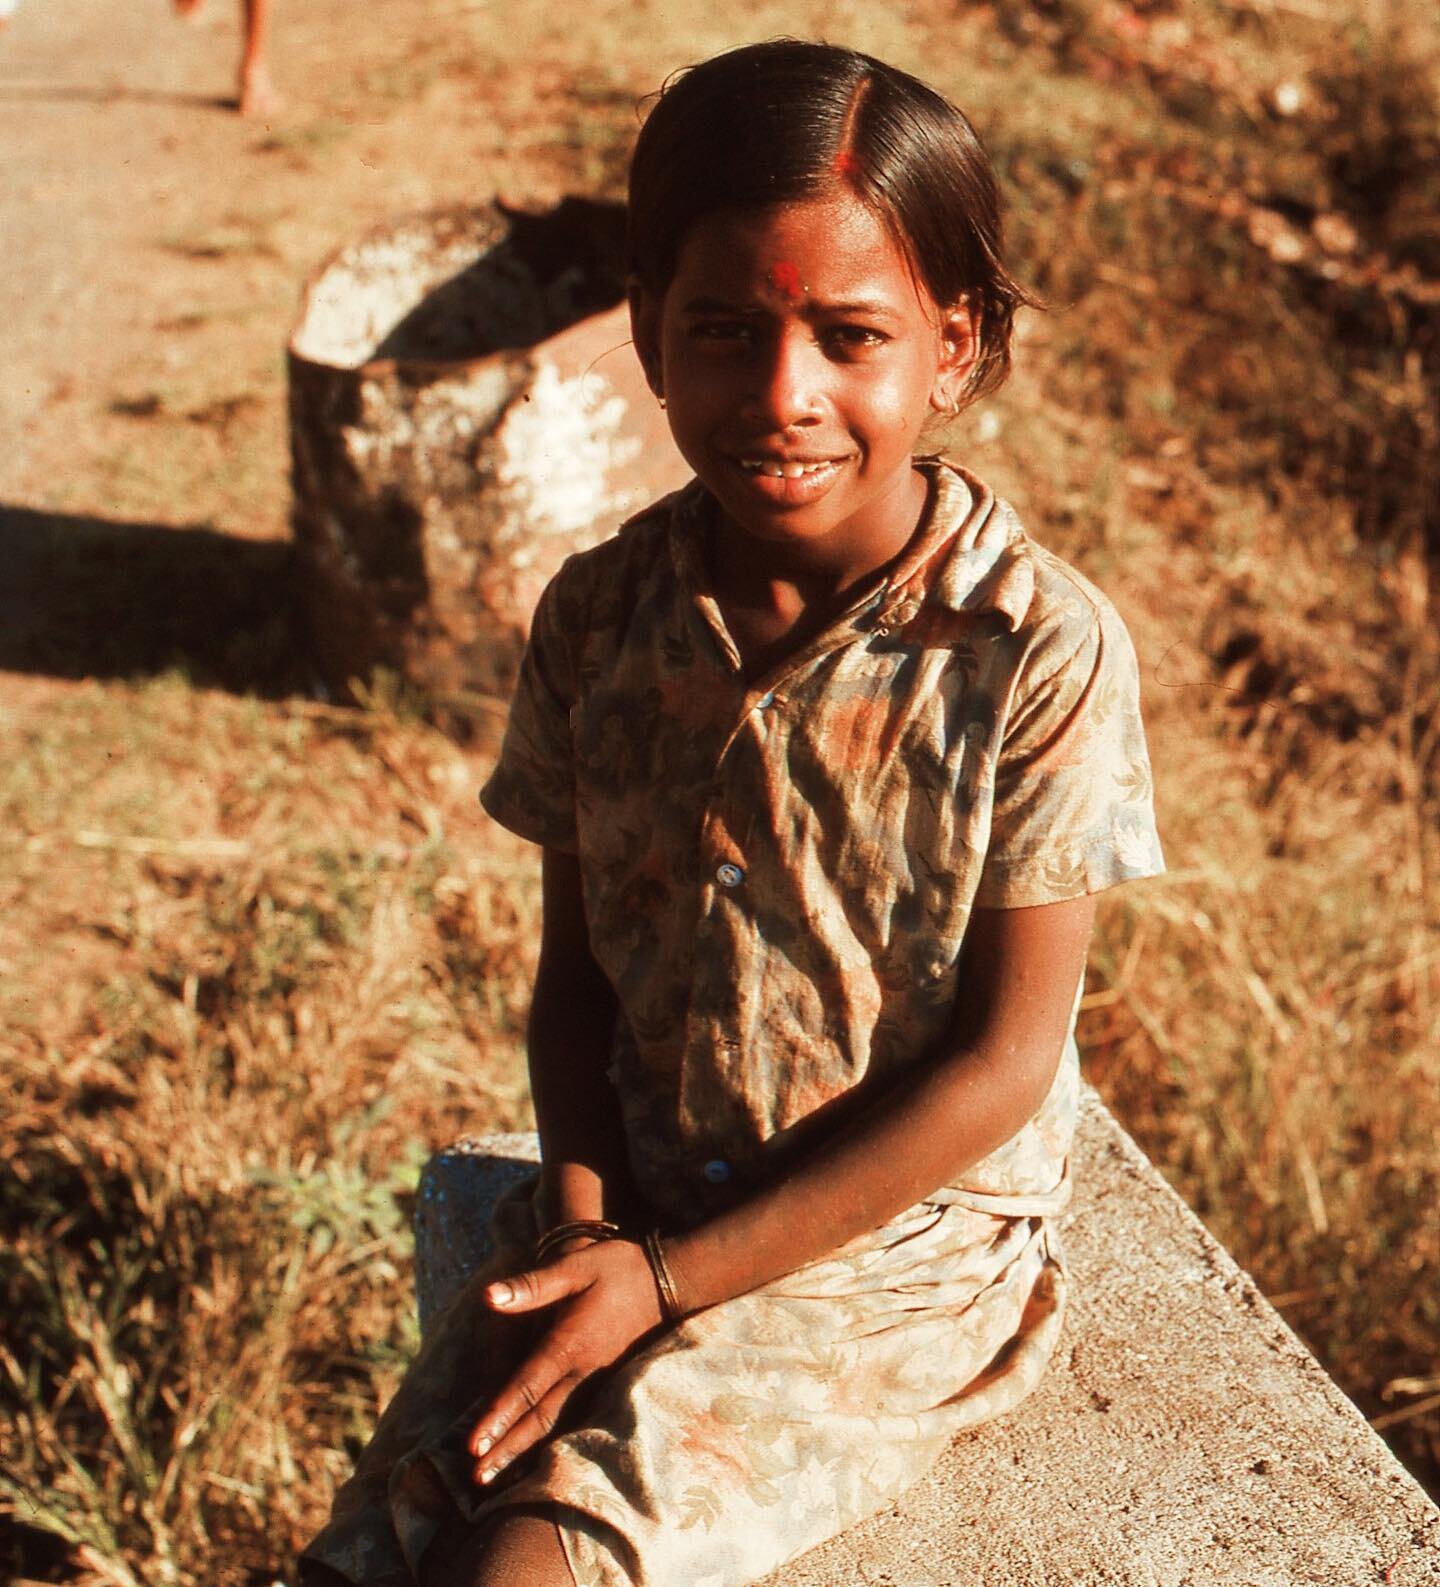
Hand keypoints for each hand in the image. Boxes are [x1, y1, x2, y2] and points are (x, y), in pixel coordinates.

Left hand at [468, 1238, 662, 1484]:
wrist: (669, 1280)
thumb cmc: (618, 1268)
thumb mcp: (575, 1266)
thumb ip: (533, 1285)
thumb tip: (489, 1296)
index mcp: (569, 1344)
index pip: (527, 1387)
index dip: (499, 1416)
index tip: (474, 1444)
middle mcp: (583, 1370)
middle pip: (540, 1418)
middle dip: (508, 1448)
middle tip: (478, 1476)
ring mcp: (599, 1379)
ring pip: (559, 1424)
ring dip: (528, 1450)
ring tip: (500, 1475)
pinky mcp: (610, 1381)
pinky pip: (577, 1416)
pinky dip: (555, 1439)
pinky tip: (540, 1452)